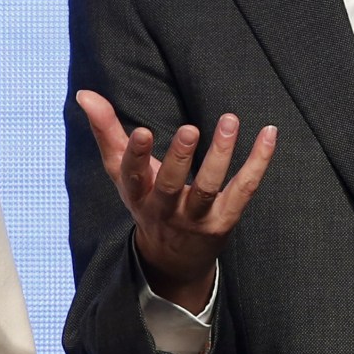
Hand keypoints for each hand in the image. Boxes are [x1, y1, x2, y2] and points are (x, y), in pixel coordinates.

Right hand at [75, 89, 276, 312]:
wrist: (172, 261)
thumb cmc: (145, 201)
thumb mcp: (121, 172)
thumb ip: (105, 130)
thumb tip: (84, 92)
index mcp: (137, 195)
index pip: (133, 176)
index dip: (137, 156)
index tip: (143, 132)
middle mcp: (165, 210)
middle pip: (171, 187)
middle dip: (180, 159)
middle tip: (190, 129)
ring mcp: (197, 218)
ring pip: (210, 189)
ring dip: (221, 154)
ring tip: (229, 120)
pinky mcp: (225, 221)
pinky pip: (244, 190)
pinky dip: (258, 162)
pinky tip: (268, 133)